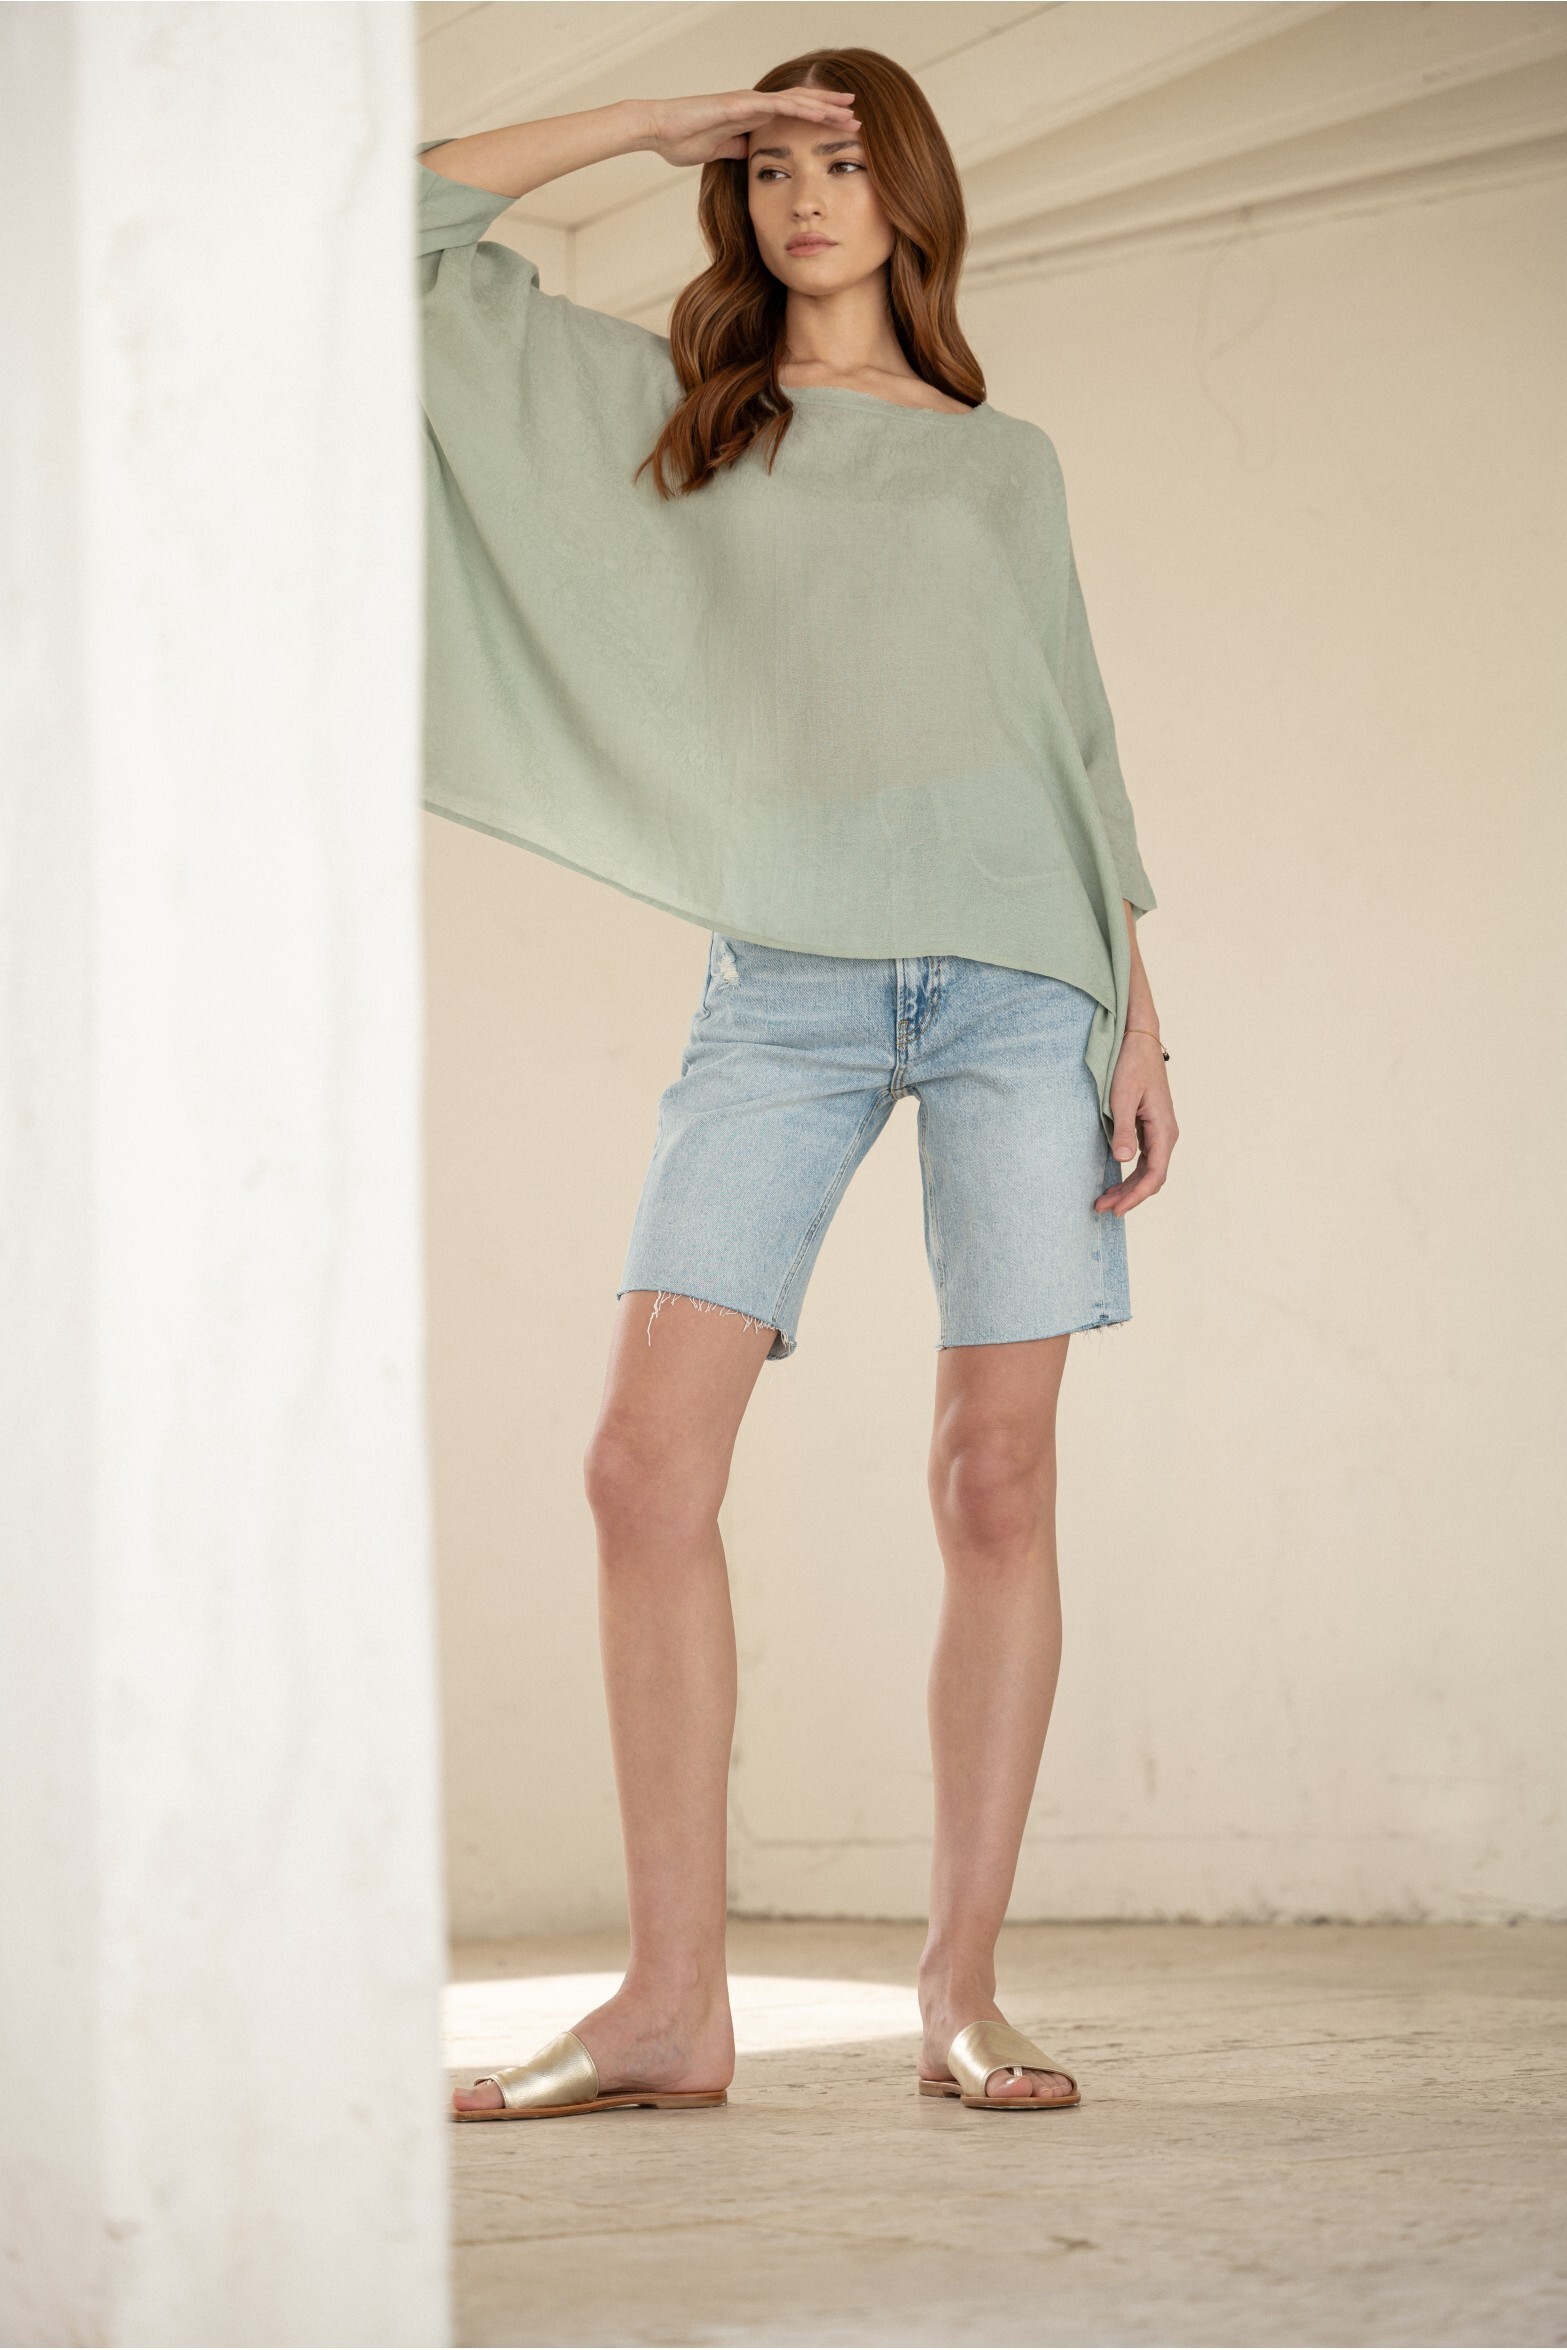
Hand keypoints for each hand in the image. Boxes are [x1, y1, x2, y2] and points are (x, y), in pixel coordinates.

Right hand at [641, 85, 859, 168]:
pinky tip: (821, 111)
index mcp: (751, 117)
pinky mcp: (741, 105)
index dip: (817, 120)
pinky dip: (802, 108)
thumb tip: (750, 153)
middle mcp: (754, 104)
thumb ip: (736, 148)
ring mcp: (749, 102)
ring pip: (796, 102)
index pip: (792, 117)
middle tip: (856, 117)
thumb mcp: (718, 151)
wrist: (658, 129)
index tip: (840, 129)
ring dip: (825, 106)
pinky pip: (778, 105)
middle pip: (801, 105)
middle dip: (830, 110)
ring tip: (850, 111)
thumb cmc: (682, 139)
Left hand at [1094, 1032, 1177, 1214]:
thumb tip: (1123, 1159)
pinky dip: (1129, 1174)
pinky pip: (1144, 1159)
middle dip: (1128, 1196)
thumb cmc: (1131, 1065)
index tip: (1117, 1209)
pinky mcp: (1150, 1127)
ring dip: (1128, 1187)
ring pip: (1147, 1170)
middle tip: (1101, 1209)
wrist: (1139, 1041)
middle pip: (1151, 1177)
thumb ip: (1123, 1129)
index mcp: (1164, 1129)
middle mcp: (1166, 1134)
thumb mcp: (1122, 1097)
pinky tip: (1113, 1181)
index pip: (1155, 1174)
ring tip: (1103, 1201)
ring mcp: (1159, 1131)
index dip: (1136, 1195)